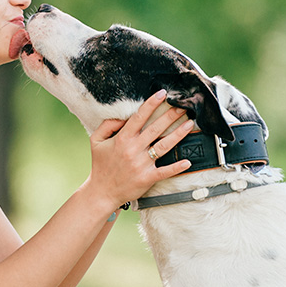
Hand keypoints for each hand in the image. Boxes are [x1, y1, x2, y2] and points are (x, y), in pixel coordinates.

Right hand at [87, 90, 194, 209]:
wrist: (101, 192)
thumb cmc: (100, 165)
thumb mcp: (96, 141)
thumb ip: (107, 125)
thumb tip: (122, 115)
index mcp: (122, 139)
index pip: (139, 117)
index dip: (151, 104)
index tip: (163, 94)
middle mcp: (133, 150)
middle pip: (155, 129)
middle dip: (170, 116)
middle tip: (183, 106)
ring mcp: (141, 164)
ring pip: (163, 146)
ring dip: (178, 134)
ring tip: (189, 124)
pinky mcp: (147, 178)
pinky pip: (165, 171)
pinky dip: (177, 167)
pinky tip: (187, 161)